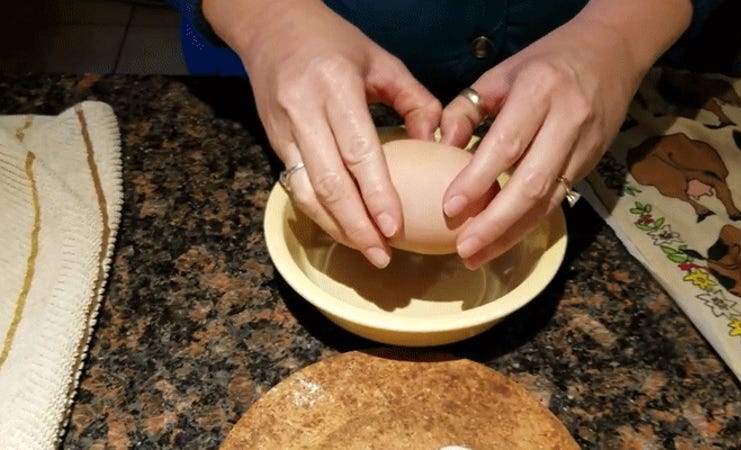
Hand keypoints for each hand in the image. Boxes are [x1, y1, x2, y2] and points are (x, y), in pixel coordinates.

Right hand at [204, 0, 441, 267]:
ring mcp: (282, 129)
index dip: (376, 195)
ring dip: (336, 227)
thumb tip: (434, 146)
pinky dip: (319, 213)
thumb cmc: (333, 41)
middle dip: (356, 226)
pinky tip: (342, 229)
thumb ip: (414, 100)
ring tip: (365, 251)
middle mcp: (303, 110)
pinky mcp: (272, 141)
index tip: (395, 228)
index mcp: (336, 85)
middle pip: (329, 182)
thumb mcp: (381, 61)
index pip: (358, 151)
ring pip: (307, 192)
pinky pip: (296, 186)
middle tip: (382, 256)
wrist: (270, 26)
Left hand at [439, 0, 690, 268]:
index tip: (449, 209)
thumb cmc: (545, 62)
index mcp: (538, 90)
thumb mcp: (500, 74)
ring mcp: (584, 144)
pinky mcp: (592, 162)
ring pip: (548, 200)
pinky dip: (529, 223)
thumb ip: (466, 110)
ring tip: (478, 256)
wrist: (612, 50)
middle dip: (496, 223)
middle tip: (464, 250)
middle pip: (531, 183)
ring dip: (511, 234)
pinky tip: (503, 239)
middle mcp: (567, 119)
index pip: (506, 144)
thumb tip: (439, 149)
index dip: (477, 181)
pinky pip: (558, 199)